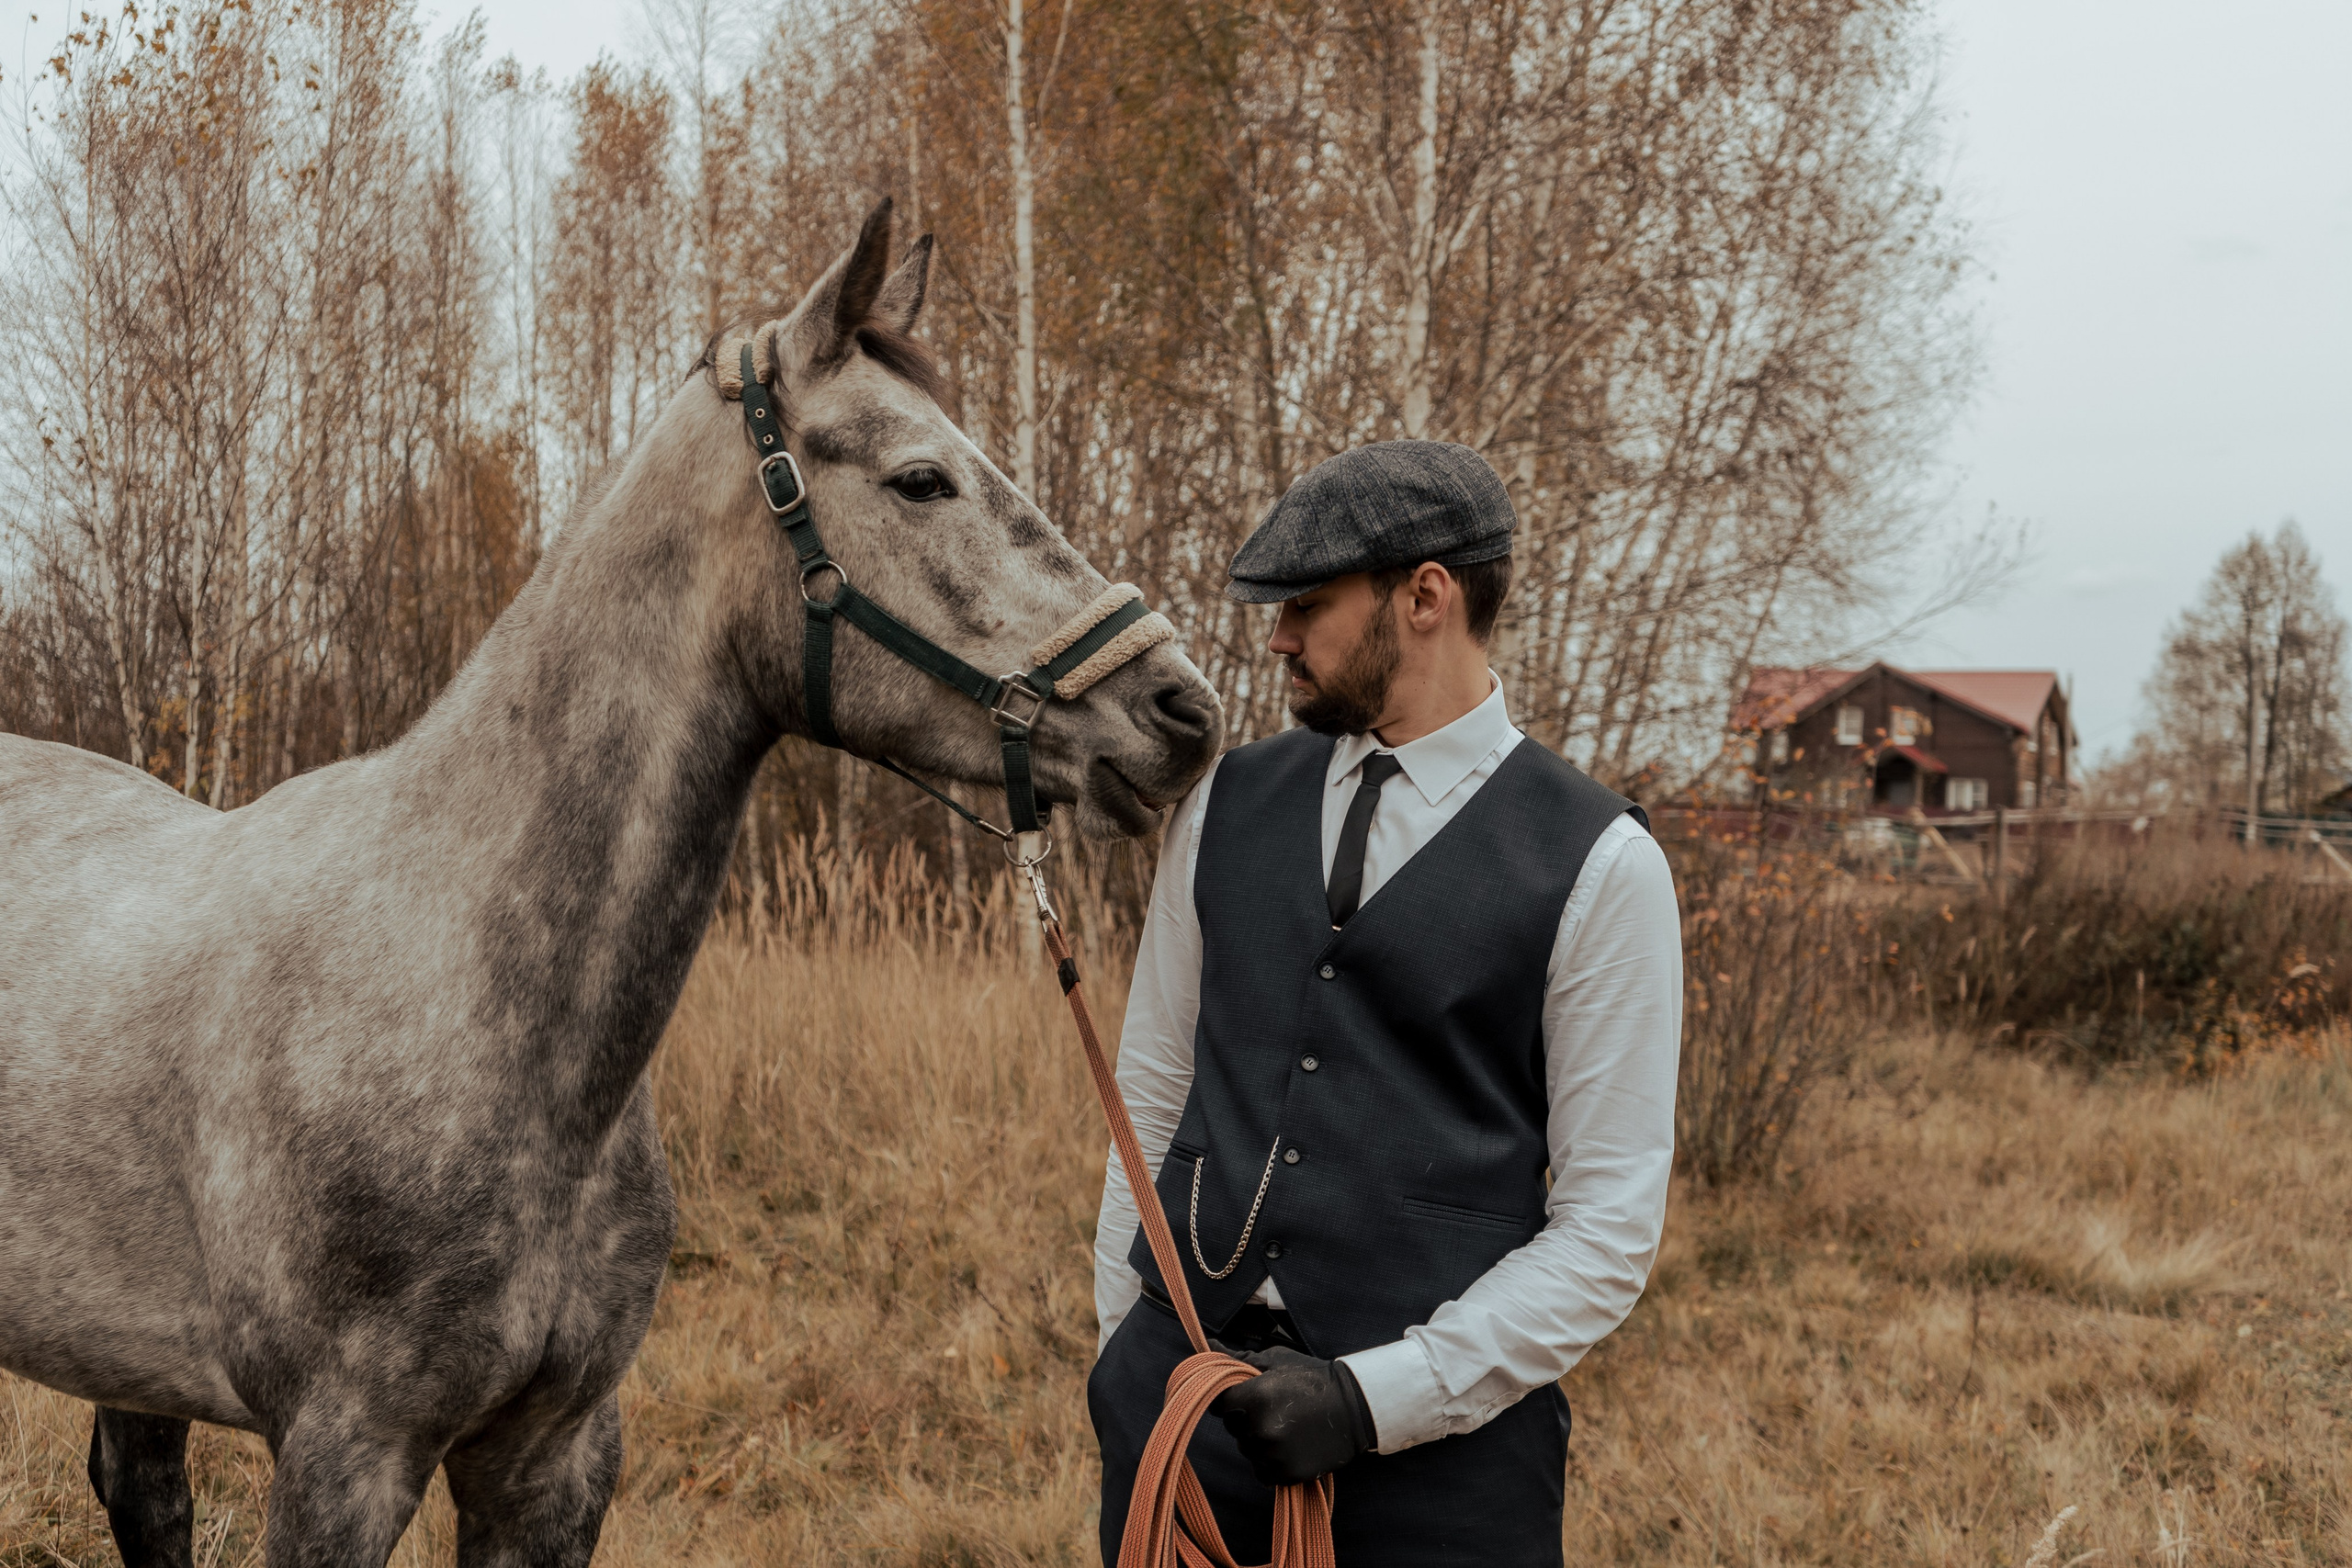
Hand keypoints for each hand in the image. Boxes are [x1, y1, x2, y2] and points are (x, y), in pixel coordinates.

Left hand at [1208, 1345, 1376, 1486]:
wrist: (1354, 1408)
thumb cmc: (1312, 1379)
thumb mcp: (1276, 1361)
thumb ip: (1239, 1359)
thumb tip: (1208, 1347)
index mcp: (1255, 1396)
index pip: (1219, 1404)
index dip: (1231, 1399)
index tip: (1247, 1396)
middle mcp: (1261, 1428)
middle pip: (1233, 1428)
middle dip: (1246, 1419)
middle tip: (1274, 1409)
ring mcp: (1274, 1454)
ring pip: (1247, 1450)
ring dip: (1259, 1442)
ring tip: (1287, 1427)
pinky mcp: (1287, 1474)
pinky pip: (1262, 1472)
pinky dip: (1271, 1463)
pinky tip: (1290, 1446)